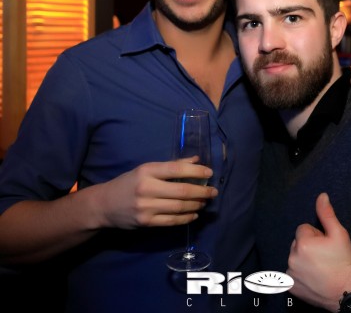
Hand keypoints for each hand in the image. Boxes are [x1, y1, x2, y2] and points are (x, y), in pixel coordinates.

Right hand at [90, 160, 217, 228]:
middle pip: (181, 191)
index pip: (176, 169)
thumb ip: (171, 165)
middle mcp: (146, 188)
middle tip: (213, 191)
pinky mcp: (146, 223)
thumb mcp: (146, 169)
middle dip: (201, 191)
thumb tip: (196, 160)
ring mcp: (146, 207)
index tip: (209, 173)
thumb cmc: (129, 183)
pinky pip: (172, 221)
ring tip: (205, 201)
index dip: (196, 171)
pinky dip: (186, 218)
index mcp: (147, 171)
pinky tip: (194, 213)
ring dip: (196, 205)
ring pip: (179, 207)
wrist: (104, 205)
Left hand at [287, 193, 350, 311]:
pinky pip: (292, 273)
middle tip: (324, 257)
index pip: (303, 229)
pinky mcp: (291, 286)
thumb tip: (321, 196)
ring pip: (295, 257)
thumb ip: (327, 214)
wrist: (347, 292)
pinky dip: (300, 274)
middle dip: (308, 247)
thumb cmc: (344, 261)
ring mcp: (290, 273)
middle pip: (298, 243)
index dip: (316, 236)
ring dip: (304, 259)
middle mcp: (292, 257)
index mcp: (302, 243)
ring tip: (320, 268)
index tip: (325, 246)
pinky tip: (313, 277)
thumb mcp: (339, 234)